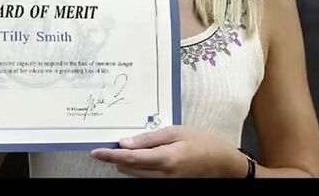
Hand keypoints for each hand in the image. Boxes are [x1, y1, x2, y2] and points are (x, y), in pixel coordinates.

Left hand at [90, 126, 246, 177]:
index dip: (109, 156)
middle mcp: (162, 177)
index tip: (95, 152)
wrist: (222, 163)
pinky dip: (139, 167)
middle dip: (118, 156)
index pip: (129, 159)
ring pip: (135, 175)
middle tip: (114, 141)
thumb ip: (149, 138)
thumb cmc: (202, 142)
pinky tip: (143, 155)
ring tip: (130, 146)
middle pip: (128, 169)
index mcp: (165, 160)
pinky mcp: (167, 186)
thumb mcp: (176, 132)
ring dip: (127, 162)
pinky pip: (145, 178)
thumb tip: (124, 142)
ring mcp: (165, 184)